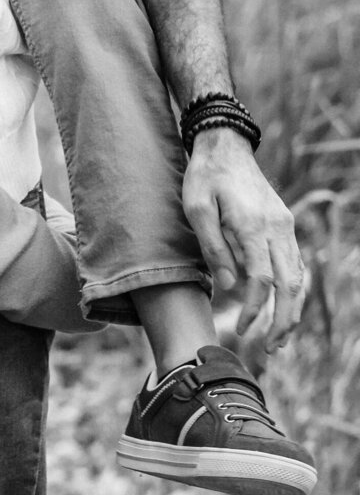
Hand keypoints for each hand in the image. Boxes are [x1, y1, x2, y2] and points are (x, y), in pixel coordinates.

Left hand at [182, 126, 305, 348]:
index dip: (257, 309)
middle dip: (284, 320)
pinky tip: (284, 306)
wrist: (225, 145)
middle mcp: (277, 227)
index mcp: (253, 225)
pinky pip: (295, 262)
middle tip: (273, 348)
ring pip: (299, 276)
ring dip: (292, 309)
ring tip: (280, 337)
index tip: (245, 330)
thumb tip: (228, 287)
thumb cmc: (204, 177)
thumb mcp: (196, 208)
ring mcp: (285, 225)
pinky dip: (293, 289)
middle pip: (291, 284)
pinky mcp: (285, 223)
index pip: (263, 279)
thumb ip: (213, 247)